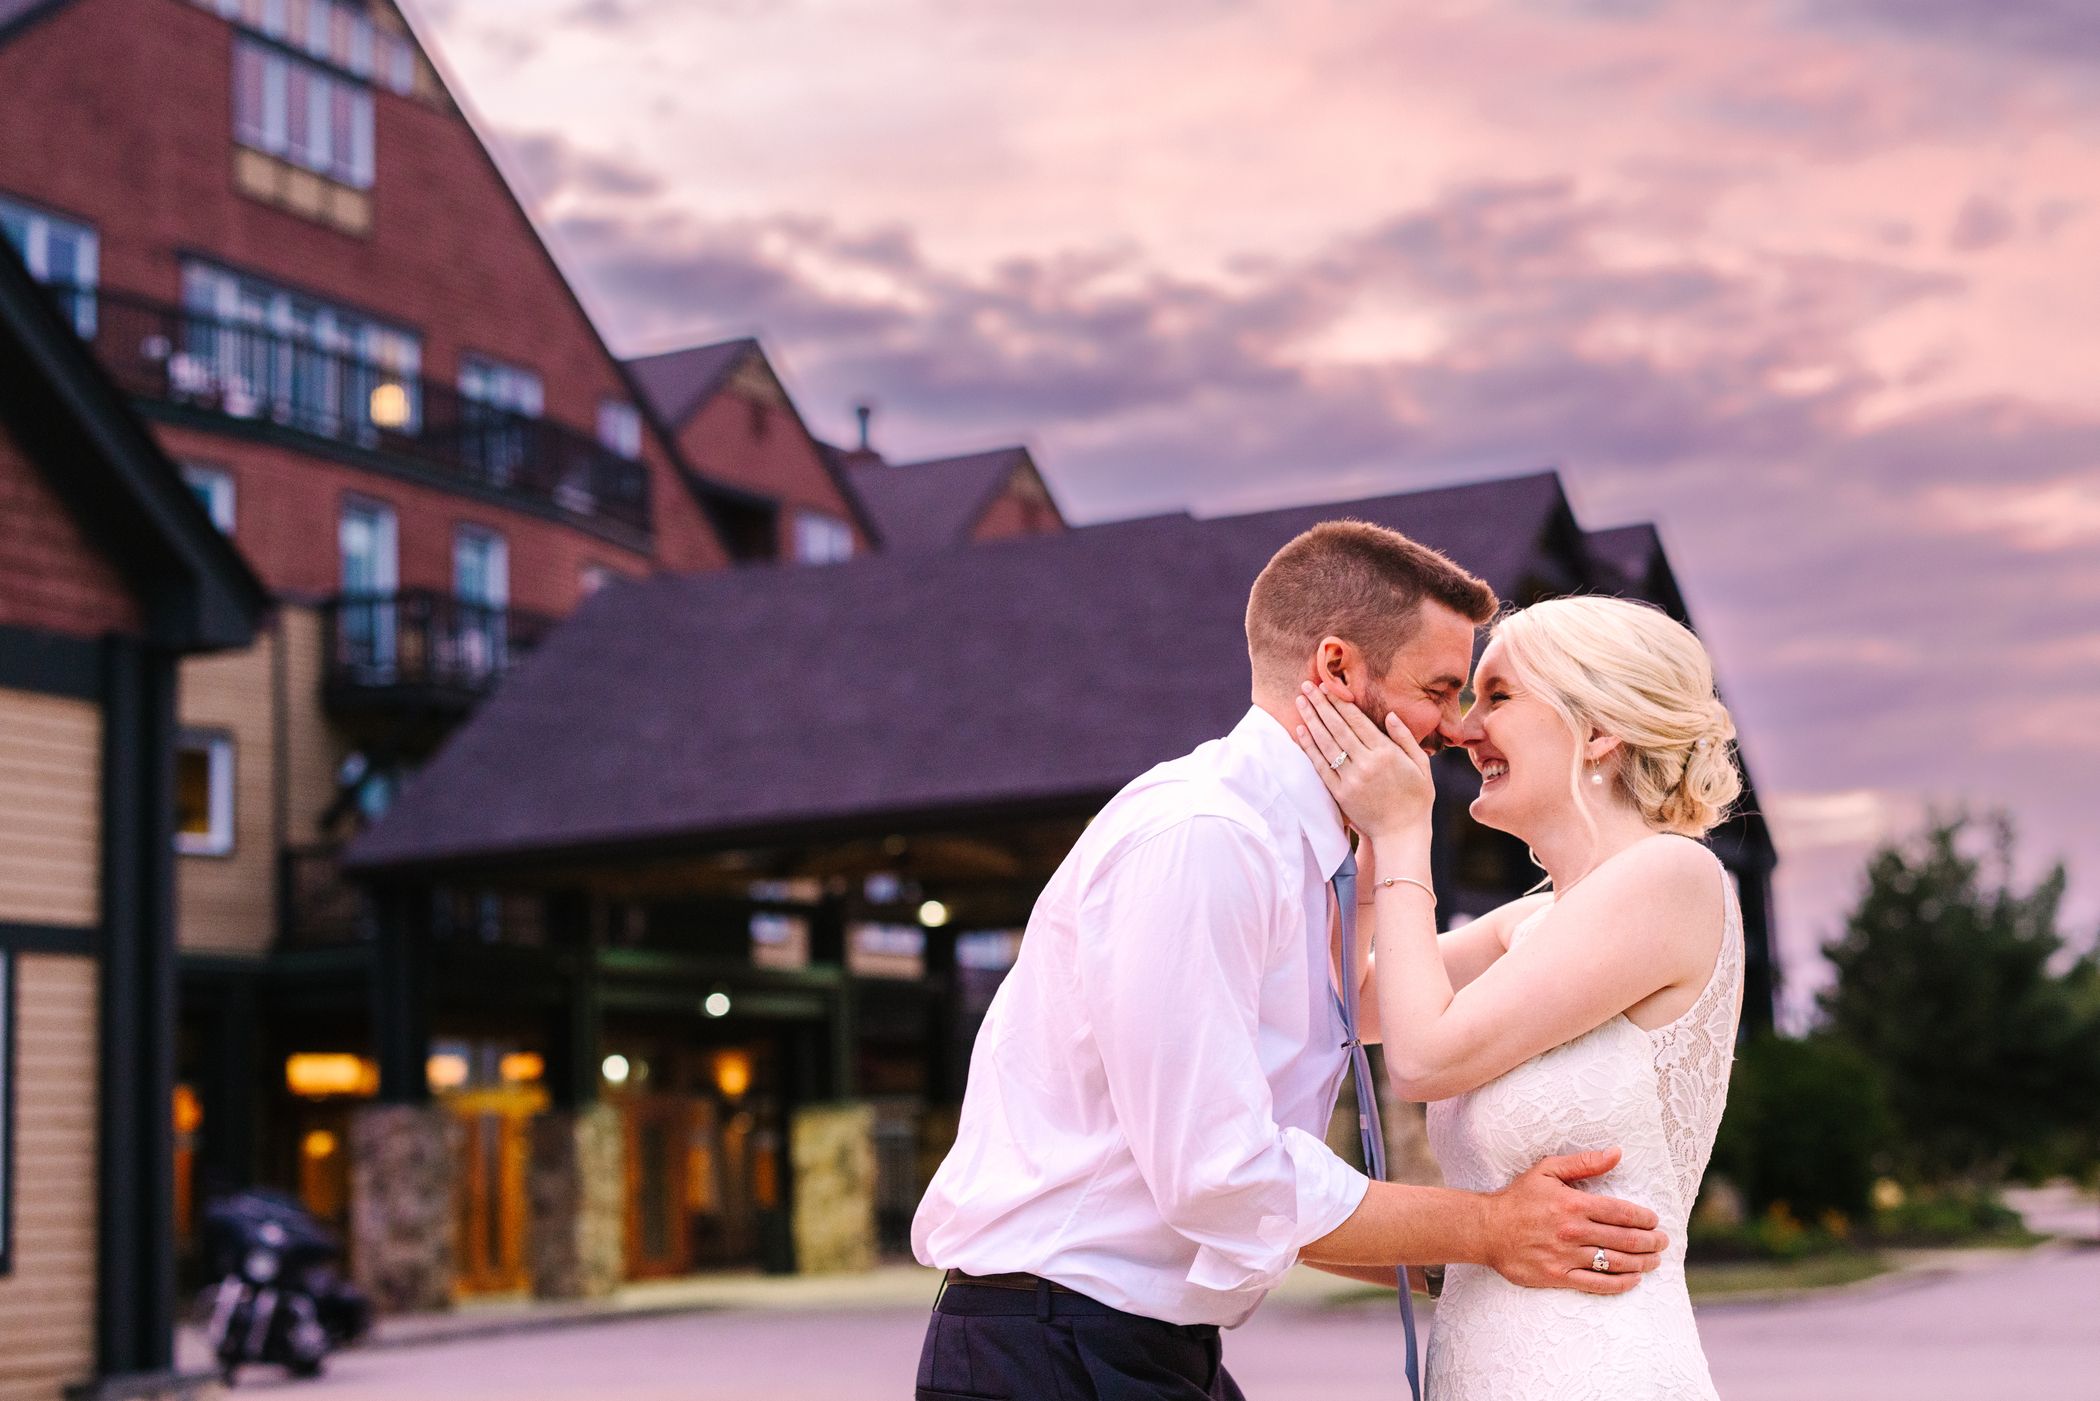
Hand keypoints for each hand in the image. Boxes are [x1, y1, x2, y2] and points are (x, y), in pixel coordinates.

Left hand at [1292, 681, 1434, 844]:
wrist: (1402, 835)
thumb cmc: (1416, 799)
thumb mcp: (1421, 766)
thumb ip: (1405, 738)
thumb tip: (1389, 715)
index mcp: (1386, 753)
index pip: (1357, 720)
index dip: (1340, 701)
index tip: (1328, 686)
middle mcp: (1366, 763)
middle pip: (1337, 727)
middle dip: (1320, 704)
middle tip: (1306, 685)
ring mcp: (1350, 779)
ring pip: (1326, 743)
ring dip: (1310, 720)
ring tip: (1300, 701)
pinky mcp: (1339, 794)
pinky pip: (1321, 766)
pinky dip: (1309, 747)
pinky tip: (1300, 731)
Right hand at [1478, 1148, 1666, 1294]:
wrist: (1487, 1229)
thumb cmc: (1519, 1198)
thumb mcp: (1547, 1170)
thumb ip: (1584, 1163)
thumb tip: (1617, 1153)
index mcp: (1573, 1204)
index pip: (1621, 1212)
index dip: (1644, 1218)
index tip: (1654, 1221)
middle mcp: (1573, 1231)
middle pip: (1624, 1239)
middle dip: (1650, 1242)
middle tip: (1662, 1242)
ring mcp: (1565, 1256)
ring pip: (1615, 1262)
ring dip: (1641, 1263)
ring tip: (1654, 1261)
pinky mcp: (1557, 1276)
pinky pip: (1596, 1284)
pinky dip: (1620, 1284)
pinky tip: (1633, 1280)